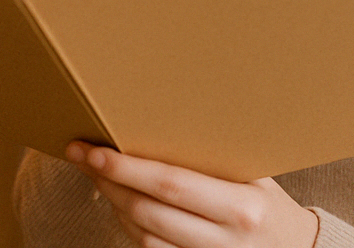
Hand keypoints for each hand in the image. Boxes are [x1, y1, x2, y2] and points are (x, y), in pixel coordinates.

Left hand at [68, 142, 318, 247]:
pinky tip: (121, 205)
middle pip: (148, 210)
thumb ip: (216, 156)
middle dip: (108, 182)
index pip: (171, 184)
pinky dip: (130, 228)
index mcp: (241, 206)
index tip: (94, 150)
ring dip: (114, 205)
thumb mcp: (256, 176)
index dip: (126, 169)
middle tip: (82, 156)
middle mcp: (225, 239)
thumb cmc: (271, 205)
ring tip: (98, 176)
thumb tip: (160, 118)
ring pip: (143, 236)